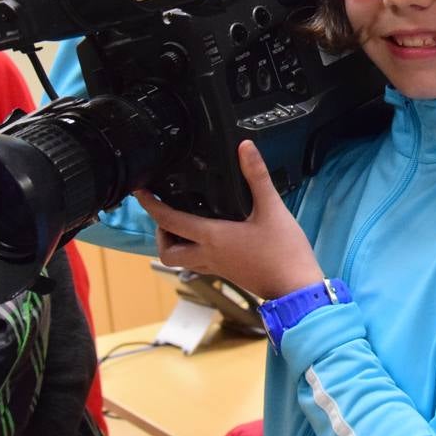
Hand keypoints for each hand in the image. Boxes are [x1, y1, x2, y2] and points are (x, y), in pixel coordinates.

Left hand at [136, 140, 324, 299]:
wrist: (296, 289)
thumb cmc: (283, 251)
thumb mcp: (272, 209)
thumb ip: (257, 176)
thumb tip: (245, 147)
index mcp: (212, 237)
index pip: (170, 221)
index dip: (151, 206)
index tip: (139, 191)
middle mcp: (208, 255)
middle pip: (167, 251)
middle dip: (160, 232)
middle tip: (166, 212)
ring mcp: (216, 267)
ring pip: (180, 260)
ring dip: (174, 243)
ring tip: (184, 222)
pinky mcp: (227, 273)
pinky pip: (199, 263)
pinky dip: (193, 249)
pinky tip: (208, 235)